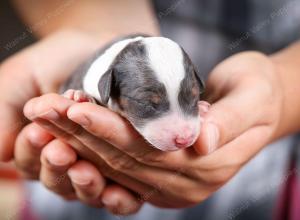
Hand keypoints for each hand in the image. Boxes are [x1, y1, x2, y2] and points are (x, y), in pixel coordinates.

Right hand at [0, 30, 141, 213]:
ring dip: (84, 184)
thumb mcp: (23, 78)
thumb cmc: (59, 60)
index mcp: (39, 144)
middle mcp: (68, 158)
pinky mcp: (126, 165)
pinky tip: (116, 194)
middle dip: (56, 167)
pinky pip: (122, 193)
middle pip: (57, 180)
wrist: (102, 45)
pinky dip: (117, 199)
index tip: (37, 133)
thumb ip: (5, 113)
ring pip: (86, 189)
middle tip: (61, 151)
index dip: (31, 152)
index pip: (30, 162)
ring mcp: (97, 164)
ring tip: (84, 170)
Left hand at [24, 51, 283, 207]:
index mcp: (209, 165)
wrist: (263, 103)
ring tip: (48, 116)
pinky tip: (66, 132)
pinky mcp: (161, 178)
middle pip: (125, 159)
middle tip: (46, 110)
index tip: (76, 108)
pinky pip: (119, 167)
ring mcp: (173, 185)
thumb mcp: (254, 98)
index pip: (150, 148)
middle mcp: (187, 183)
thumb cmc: (257, 93)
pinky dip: (90, 148)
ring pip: (116, 165)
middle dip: (82, 135)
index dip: (111, 129)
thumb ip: (230, 121)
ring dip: (78, 141)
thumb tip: (201, 141)